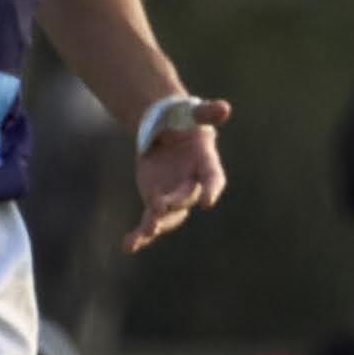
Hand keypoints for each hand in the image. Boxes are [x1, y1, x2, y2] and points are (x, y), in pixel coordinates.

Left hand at [125, 99, 232, 252]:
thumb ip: (206, 113)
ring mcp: (173, 198)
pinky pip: (148, 223)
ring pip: (168, 217)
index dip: (211, 190)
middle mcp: (193, 186)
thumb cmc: (184, 122)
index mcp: (206, 166)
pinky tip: (129, 247)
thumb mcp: (192, 113)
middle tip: (160, 205)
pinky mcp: (154, 204)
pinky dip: (139, 236)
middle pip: (186, 198)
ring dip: (157, 224)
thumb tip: (224, 108)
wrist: (167, 133)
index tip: (208, 202)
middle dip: (175, 203)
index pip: (213, 180)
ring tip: (145, 231)